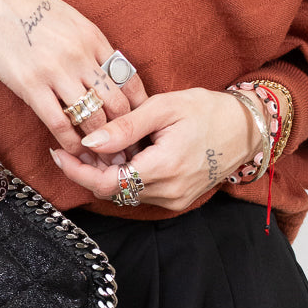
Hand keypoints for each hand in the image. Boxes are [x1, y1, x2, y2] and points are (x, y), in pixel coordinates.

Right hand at [0, 0, 147, 152]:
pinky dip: (71, 142)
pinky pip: (59, 123)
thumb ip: (91, 43)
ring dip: (100, 142)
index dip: (138, 108)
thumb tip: (108, 67)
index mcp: (93, 37)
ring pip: (92, 118)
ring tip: (103, 157)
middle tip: (126, 149)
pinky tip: (73, 150)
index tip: (137, 124)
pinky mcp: (31, 86)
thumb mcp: (69, 18)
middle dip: (125, 132)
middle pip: (116, 104)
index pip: (128, 80)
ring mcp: (56, 72)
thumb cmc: (26, 9)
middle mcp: (80, 56)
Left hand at [48, 87, 263, 209]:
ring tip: (99, 145)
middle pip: (112, 191)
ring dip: (107, 173)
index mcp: (165, 167)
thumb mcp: (164, 107)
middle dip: (88, 170)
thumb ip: (125, 127)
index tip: (59, 152)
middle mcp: (169, 191)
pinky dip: (126, 176)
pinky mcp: (178, 200)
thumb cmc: (208, 110)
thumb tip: (89, 142)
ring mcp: (175, 199)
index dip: (77, 171)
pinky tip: (123, 155)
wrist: (248, 128)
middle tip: (75, 144)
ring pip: (124, 193)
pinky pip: (141, 193)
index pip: (106, 183)